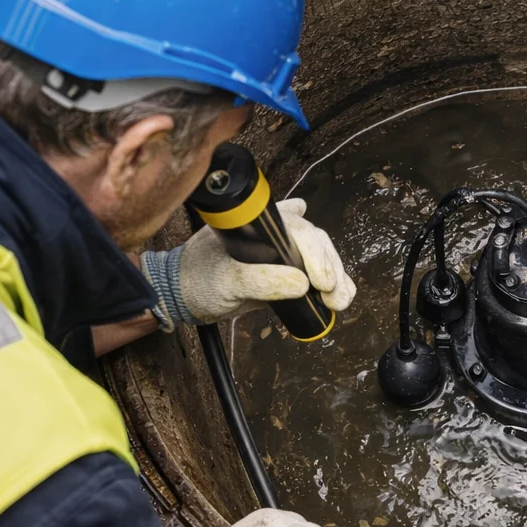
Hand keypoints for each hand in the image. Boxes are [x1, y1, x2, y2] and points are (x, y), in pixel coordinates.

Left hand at [141, 198, 356, 324]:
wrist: (185, 295)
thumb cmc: (199, 279)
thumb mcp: (227, 280)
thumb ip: (261, 281)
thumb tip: (301, 284)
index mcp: (261, 225)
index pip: (299, 230)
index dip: (316, 253)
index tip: (321, 280)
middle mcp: (275, 233)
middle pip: (317, 242)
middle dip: (330, 268)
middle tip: (332, 294)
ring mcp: (282, 252)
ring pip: (321, 257)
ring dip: (336, 277)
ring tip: (340, 301)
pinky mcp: (284, 272)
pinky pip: (314, 274)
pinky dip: (332, 283)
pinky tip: (341, 294)